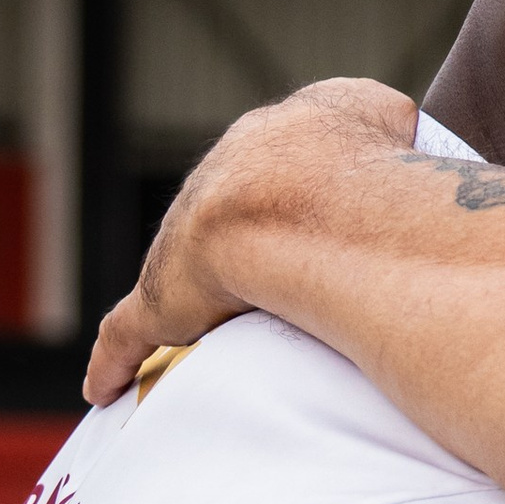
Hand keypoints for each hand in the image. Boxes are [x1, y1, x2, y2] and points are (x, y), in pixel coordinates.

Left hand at [86, 79, 415, 401]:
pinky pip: (126, 335)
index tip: (305, 218)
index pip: (270, 163)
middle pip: (219, 215)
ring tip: (205, 336)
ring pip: (175, 272)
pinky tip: (104, 389)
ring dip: (184, 298)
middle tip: (268, 281)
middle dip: (235, 245)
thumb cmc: (357, 162)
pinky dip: (115, 362)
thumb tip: (400, 142)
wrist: (296, 202)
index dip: (290, 193)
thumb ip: (383, 126)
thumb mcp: (384, 114)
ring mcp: (179, 241)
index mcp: (268, 141)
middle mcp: (214, 182)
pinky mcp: (156, 303)